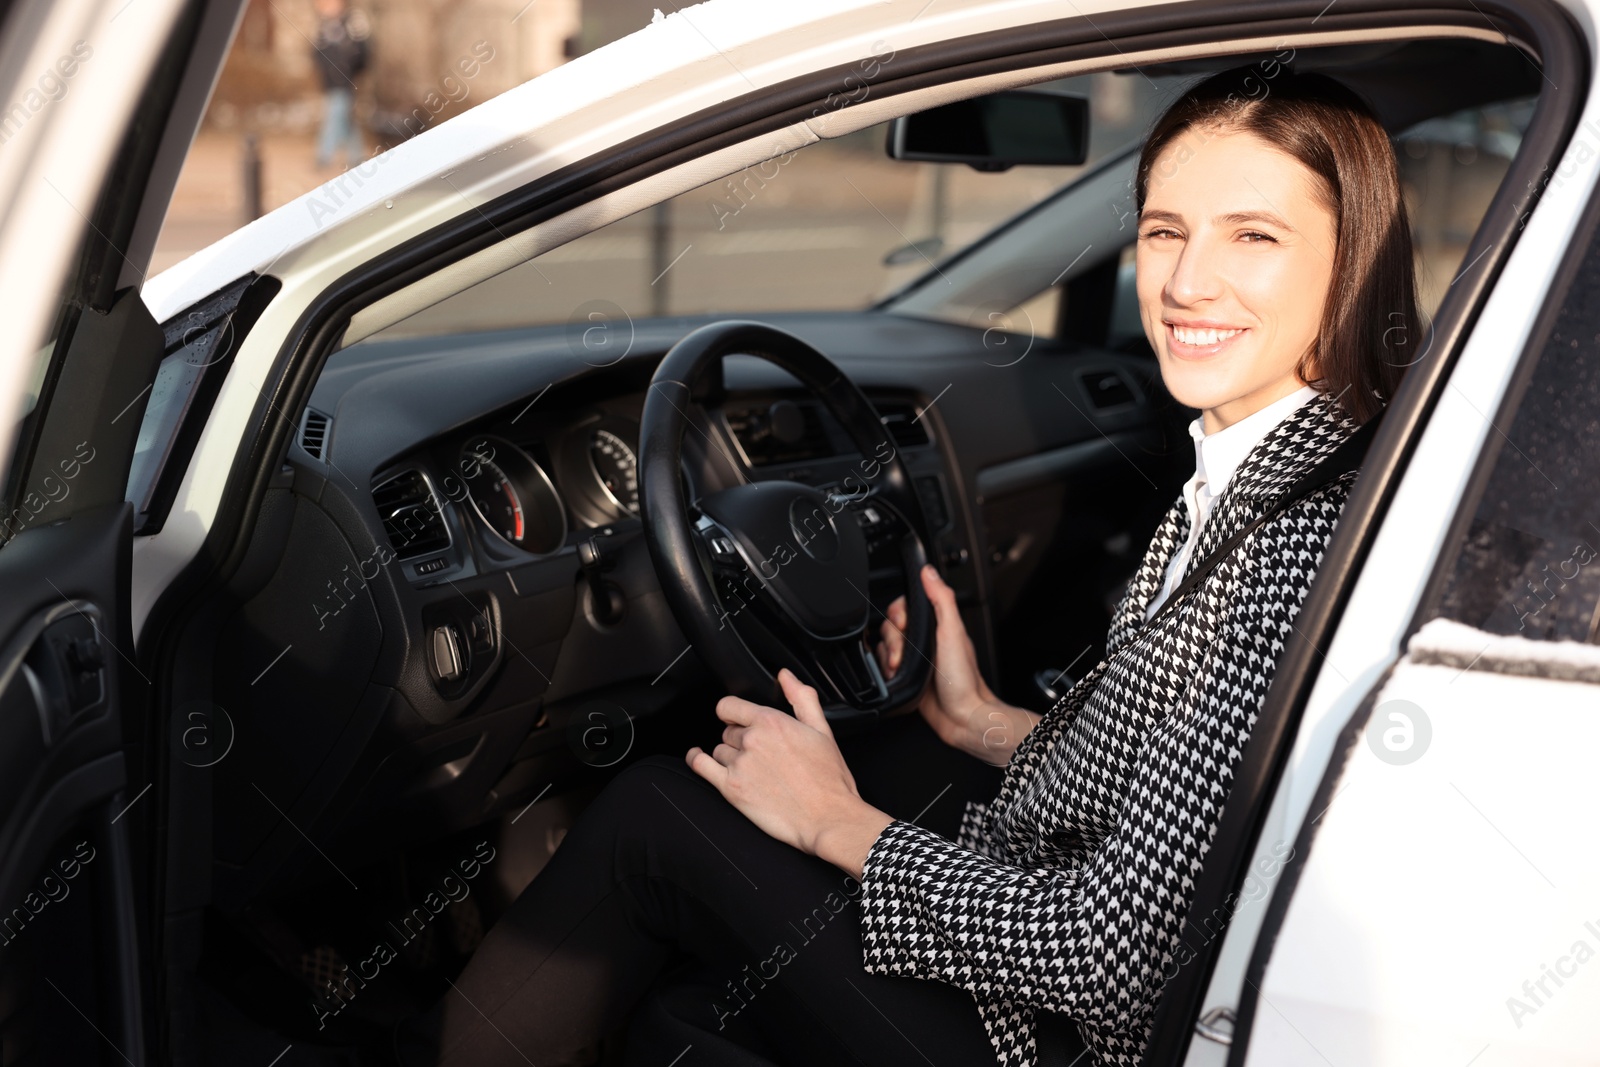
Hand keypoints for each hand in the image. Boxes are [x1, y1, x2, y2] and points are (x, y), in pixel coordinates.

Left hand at [687, 668, 893, 878]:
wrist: (828, 817)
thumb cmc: (829, 779)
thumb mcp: (822, 730)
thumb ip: (801, 698)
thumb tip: (786, 677)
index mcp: (772, 722)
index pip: (730, 706)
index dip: (734, 713)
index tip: (737, 719)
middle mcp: (752, 740)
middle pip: (728, 731)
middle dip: (740, 739)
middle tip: (762, 755)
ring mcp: (739, 764)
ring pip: (719, 750)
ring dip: (730, 756)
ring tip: (753, 770)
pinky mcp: (731, 788)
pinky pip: (701, 766)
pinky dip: (696, 759)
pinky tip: (697, 757)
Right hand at [875, 564, 1040, 765]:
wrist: (962, 718)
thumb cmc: (964, 680)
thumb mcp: (953, 632)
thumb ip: (941, 599)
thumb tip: (929, 571)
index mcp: (937, 626)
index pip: (905, 606)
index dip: (898, 614)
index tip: (904, 626)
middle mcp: (925, 641)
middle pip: (890, 626)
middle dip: (892, 641)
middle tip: (903, 654)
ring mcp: (914, 660)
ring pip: (884, 647)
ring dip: (888, 658)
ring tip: (900, 668)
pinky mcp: (906, 678)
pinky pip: (884, 667)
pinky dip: (885, 671)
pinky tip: (896, 677)